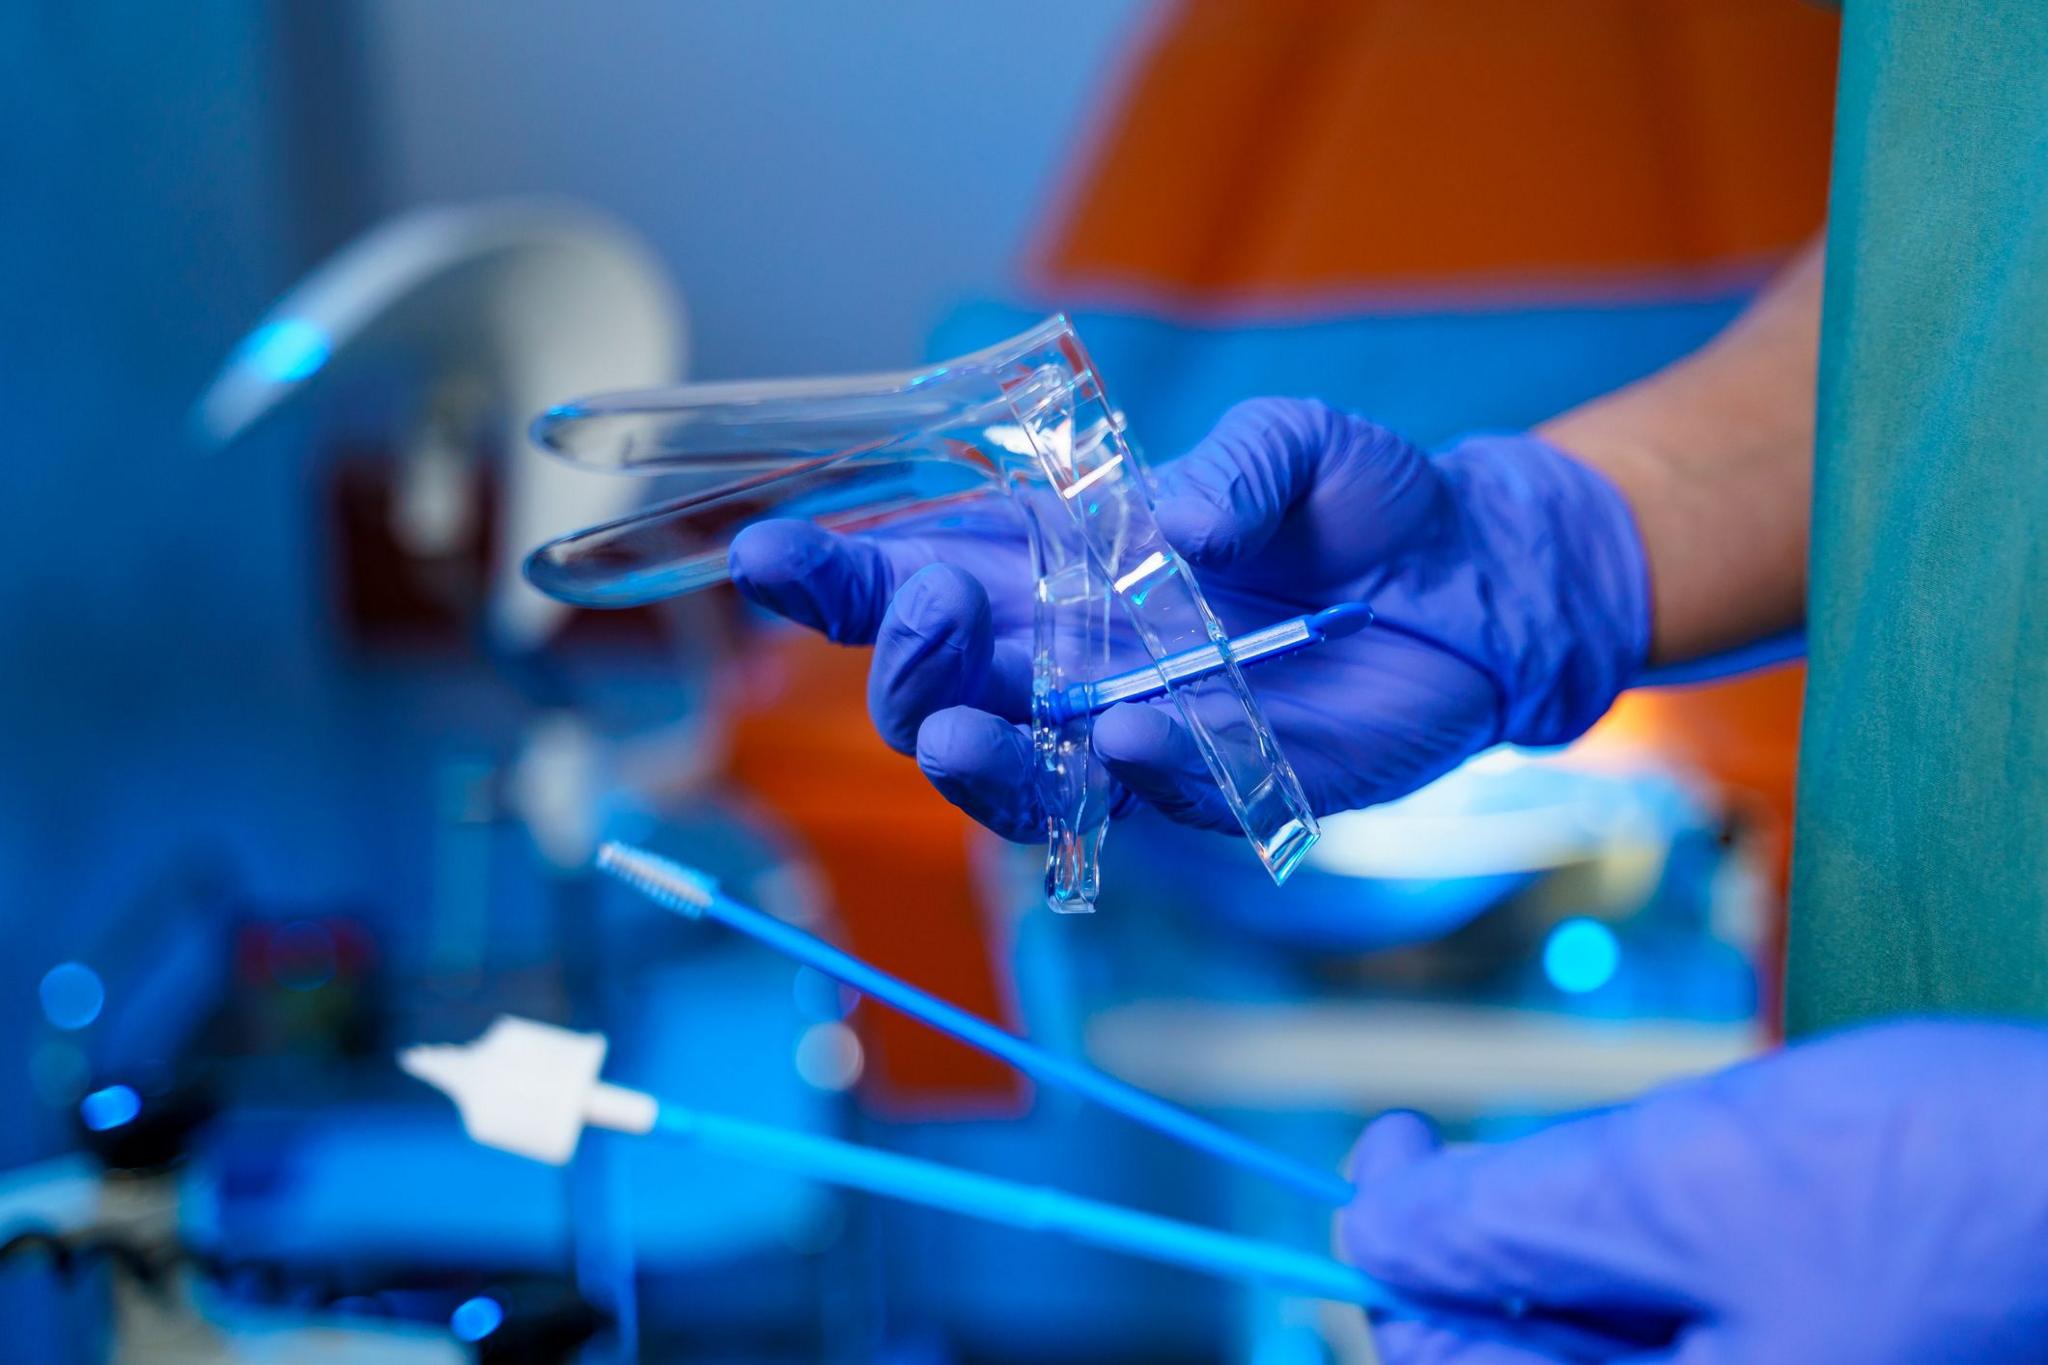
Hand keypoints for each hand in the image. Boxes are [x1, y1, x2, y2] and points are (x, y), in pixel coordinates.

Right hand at [726, 397, 1647, 839]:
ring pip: (1006, 772)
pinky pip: (1147, 798)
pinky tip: (1132, 733)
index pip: (911, 575)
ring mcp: (1129, 729)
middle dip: (896, 659)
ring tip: (957, 731)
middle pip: (928, 686)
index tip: (760, 557)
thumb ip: (1242, 465)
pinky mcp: (1215, 785)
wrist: (1477, 589)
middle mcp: (1067, 657)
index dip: (829, 575)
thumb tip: (1182, 529)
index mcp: (1052, 565)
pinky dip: (1130, 771)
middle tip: (925, 614)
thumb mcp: (1303, 444)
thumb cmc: (1368, 505)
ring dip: (967, 756)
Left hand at [1340, 1019, 2047, 1363]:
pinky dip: (1644, 1254)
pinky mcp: (1814, 1362)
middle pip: (1523, 1360)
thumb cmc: (1934, 1185)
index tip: (1388, 1142)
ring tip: (1631, 1162)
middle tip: (1458, 1141)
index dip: (1391, 1257)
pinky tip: (1690, 1189)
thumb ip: (1500, 1222)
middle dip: (1483, 1249)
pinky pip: (1680, 1326)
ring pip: (1598, 1339)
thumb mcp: (1677, 1187)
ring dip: (1566, 1244)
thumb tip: (1370, 1228)